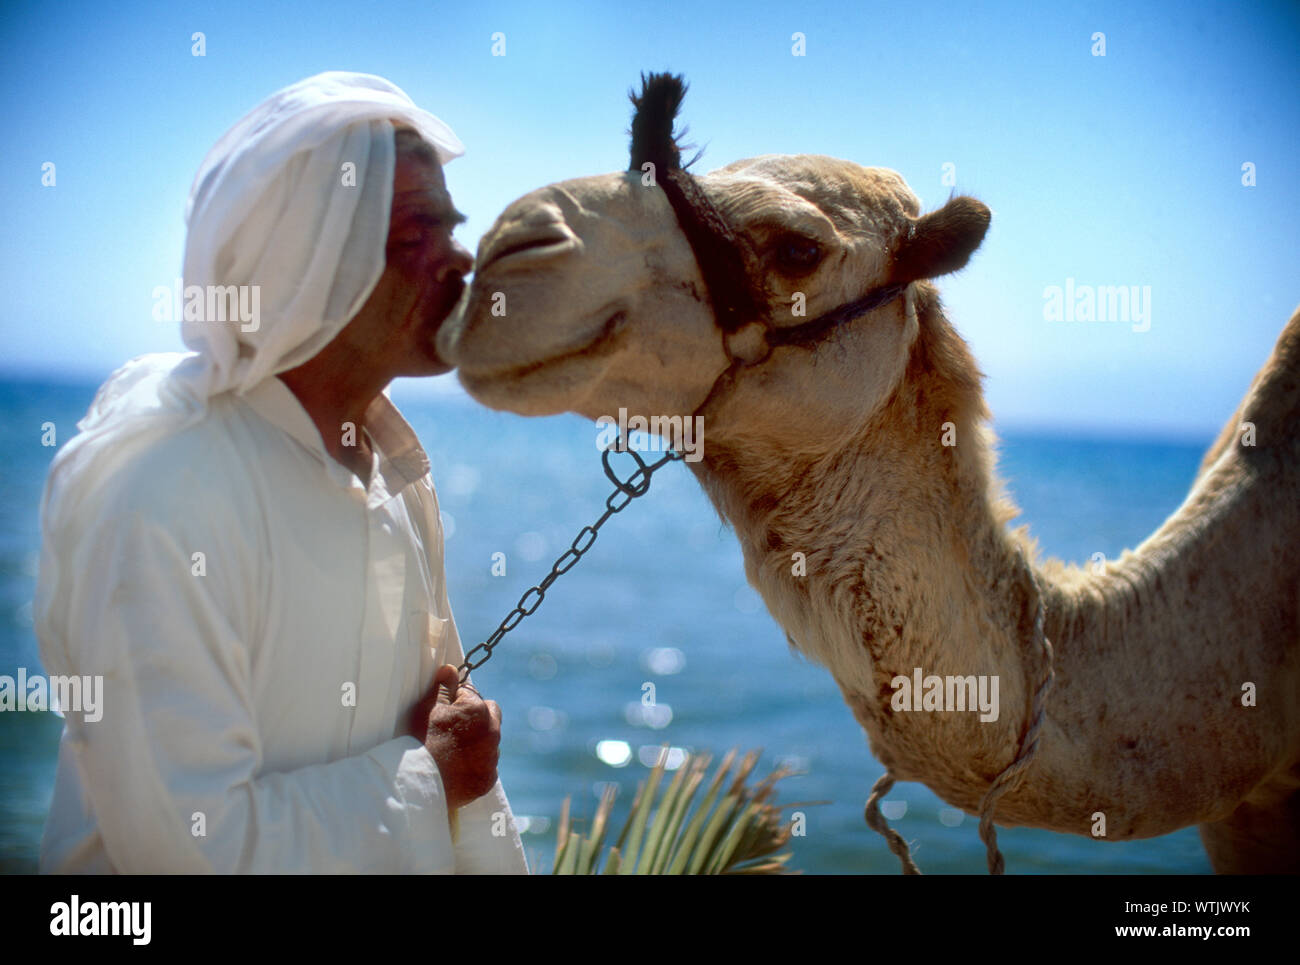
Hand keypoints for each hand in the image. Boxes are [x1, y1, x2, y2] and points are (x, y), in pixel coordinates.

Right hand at [408, 665, 500, 809]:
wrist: (420, 781)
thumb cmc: (422, 740)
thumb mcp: (429, 709)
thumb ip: (443, 688)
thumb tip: (450, 669)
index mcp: (479, 710)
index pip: (471, 694)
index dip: (456, 701)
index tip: (445, 711)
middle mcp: (492, 732)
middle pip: (491, 715)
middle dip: (477, 717)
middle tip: (454, 728)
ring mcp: (492, 757)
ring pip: (491, 741)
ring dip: (479, 741)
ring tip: (454, 750)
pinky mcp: (488, 779)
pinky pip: (488, 766)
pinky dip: (477, 765)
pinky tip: (458, 768)